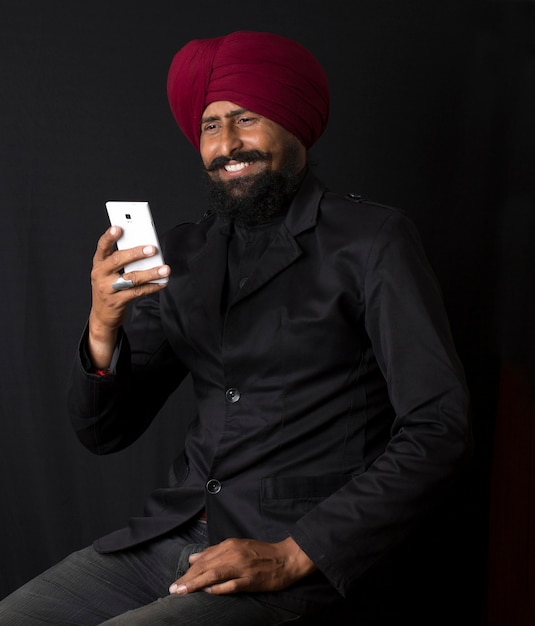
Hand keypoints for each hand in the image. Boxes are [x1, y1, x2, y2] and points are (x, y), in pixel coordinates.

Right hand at [88, 226, 169, 367]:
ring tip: (165, 269)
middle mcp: (100, 274)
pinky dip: (152, 287)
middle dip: (136, 253)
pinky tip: (162, 283)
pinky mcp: (117, 302)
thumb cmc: (109, 287)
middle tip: (152, 249)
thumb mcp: (109, 272)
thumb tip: (146, 250)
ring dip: (150, 273)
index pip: (102, 247)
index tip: (118, 227)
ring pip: (131, 278)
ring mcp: (107, 289)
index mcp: (99, 263)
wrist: (101, 315)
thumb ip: (122, 260)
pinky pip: (137, 292)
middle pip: (118, 260)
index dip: (109, 237)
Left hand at [168, 537, 315, 595]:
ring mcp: (242, 567)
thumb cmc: (261, 553)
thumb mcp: (237, 546)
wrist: (286, 558)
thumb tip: (194, 558)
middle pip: (206, 567)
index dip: (189, 571)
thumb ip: (215, 552)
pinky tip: (207, 593)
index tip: (177, 581)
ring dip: (196, 584)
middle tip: (174, 588)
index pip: (204, 559)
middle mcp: (234, 554)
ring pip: (214, 575)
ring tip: (183, 592)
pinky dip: (218, 589)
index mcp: (230, 545)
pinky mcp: (251, 580)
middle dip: (188, 578)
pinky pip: (231, 585)